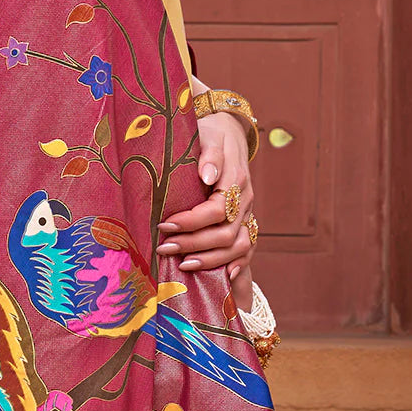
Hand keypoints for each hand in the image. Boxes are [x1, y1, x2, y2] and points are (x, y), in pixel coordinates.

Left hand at [157, 111, 254, 307]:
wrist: (229, 132)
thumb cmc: (212, 133)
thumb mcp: (208, 134)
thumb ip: (209, 154)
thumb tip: (208, 175)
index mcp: (235, 179)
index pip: (217, 210)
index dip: (191, 222)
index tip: (164, 225)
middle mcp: (246, 199)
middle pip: (226, 234)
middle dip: (193, 244)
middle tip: (164, 248)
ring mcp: (248, 212)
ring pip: (239, 246)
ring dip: (211, 260)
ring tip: (183, 265)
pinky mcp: (246, 220)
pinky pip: (248, 249)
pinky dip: (237, 265)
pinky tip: (223, 278)